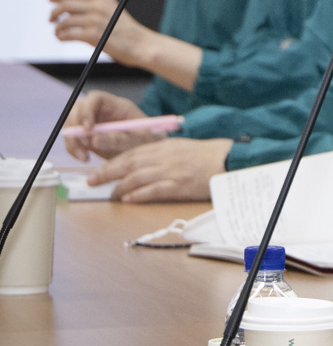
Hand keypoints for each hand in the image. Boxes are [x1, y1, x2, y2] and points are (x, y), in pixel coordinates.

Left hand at [49, 0, 154, 64]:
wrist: (143, 46)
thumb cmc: (129, 34)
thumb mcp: (114, 14)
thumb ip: (95, 10)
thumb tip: (70, 12)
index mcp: (104, 0)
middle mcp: (98, 8)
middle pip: (66, 4)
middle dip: (54, 12)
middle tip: (51, 19)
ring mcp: (95, 21)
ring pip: (64, 20)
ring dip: (57, 27)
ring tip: (58, 33)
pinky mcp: (93, 35)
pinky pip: (68, 34)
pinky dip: (61, 36)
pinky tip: (62, 38)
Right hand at [62, 91, 156, 159]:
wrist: (148, 155)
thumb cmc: (148, 143)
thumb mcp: (138, 141)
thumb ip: (118, 139)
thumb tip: (94, 139)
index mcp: (117, 106)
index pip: (96, 98)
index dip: (87, 110)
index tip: (88, 129)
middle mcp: (102, 111)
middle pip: (77, 109)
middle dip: (75, 127)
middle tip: (85, 145)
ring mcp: (93, 122)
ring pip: (71, 124)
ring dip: (72, 141)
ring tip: (85, 157)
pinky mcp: (87, 135)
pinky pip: (72, 138)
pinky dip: (73, 149)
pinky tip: (84, 158)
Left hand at [90, 138, 232, 201]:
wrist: (228, 160)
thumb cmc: (206, 155)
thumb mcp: (180, 147)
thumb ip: (160, 153)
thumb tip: (140, 163)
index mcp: (162, 146)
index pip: (130, 153)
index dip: (111, 163)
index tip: (98, 170)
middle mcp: (163, 157)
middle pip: (127, 164)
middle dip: (106, 173)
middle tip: (92, 181)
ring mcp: (170, 171)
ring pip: (136, 178)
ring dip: (120, 187)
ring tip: (112, 195)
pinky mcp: (178, 185)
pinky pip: (152, 190)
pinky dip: (137, 195)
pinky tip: (128, 199)